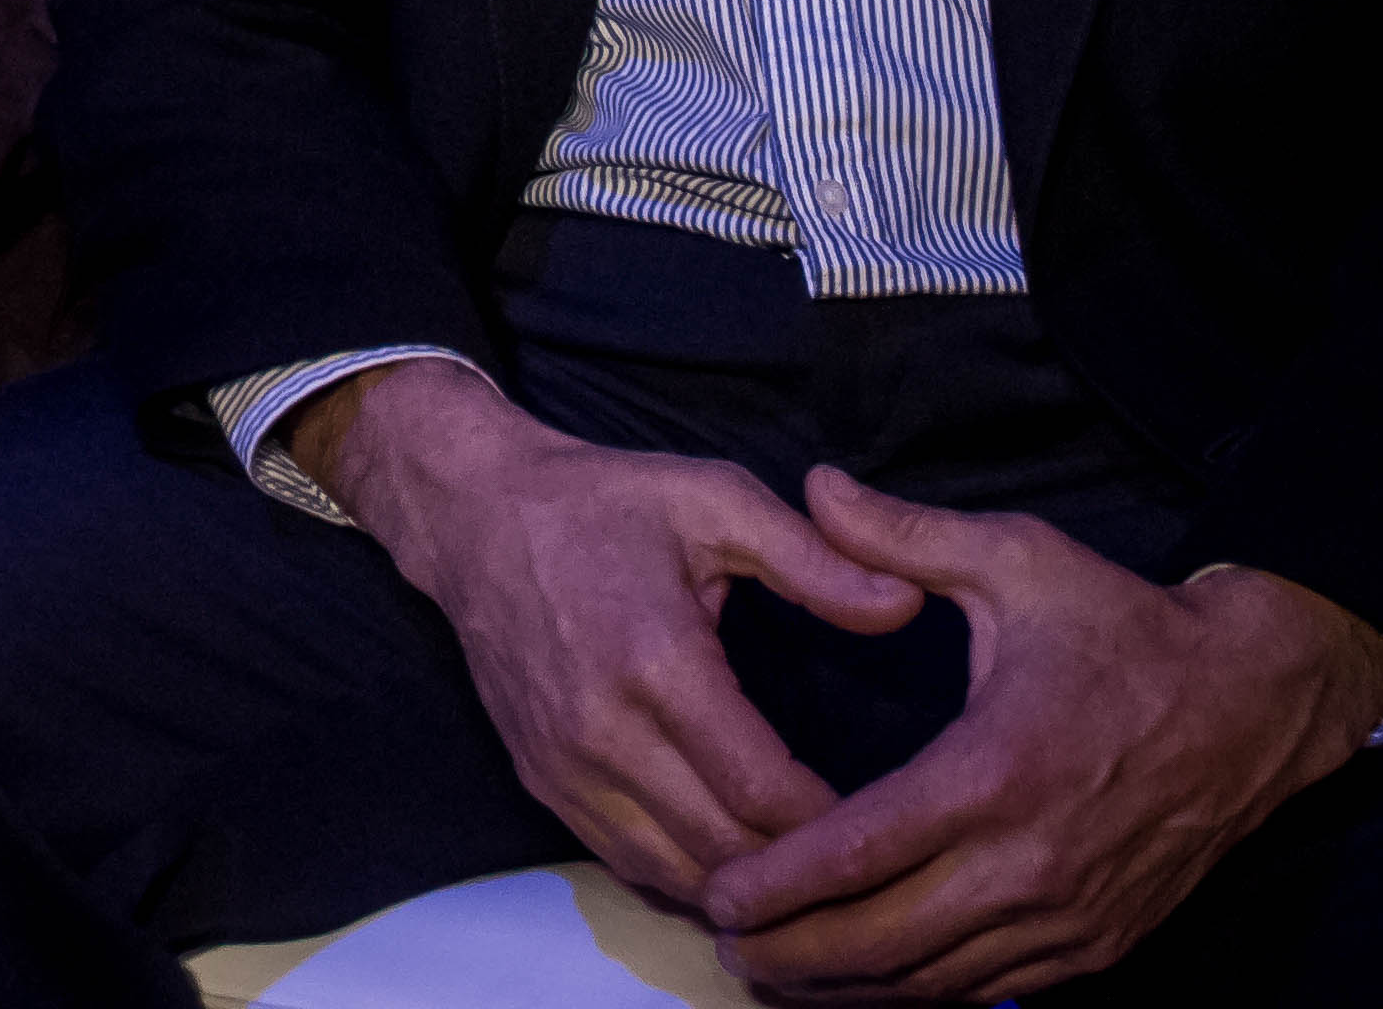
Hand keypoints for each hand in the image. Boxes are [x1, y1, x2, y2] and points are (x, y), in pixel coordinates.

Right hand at [300, 359, 925, 906]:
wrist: (475, 515)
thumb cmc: (607, 503)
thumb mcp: (717, 500)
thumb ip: (815, 561)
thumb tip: (907, 606)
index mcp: (656, 660)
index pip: (763, 792)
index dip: (835, 823)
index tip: (889, 817)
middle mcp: (602, 730)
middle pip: (725, 851)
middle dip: (800, 867)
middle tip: (863, 855)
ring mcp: (564, 766)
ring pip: (675, 874)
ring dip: (745, 883)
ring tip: (808, 867)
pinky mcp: (540, 782)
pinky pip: (627, 863)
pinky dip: (688, 875)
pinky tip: (735, 857)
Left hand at [692, 472, 1382, 997]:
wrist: (1254, 704)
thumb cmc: (1125, 630)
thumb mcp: (1018, 559)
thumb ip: (905, 535)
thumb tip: (814, 484)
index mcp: (995, 770)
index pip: (860, 852)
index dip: (777, 885)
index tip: (716, 893)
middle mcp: (1029, 861)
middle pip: (883, 941)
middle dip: (791, 954)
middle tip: (724, 943)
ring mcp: (1068, 917)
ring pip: (933, 984)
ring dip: (847, 989)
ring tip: (773, 973)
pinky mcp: (1098, 945)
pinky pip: (991, 994)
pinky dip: (920, 996)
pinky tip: (868, 984)